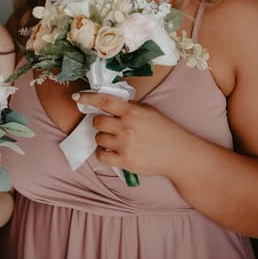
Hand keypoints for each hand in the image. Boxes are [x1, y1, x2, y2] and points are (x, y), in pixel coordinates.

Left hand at [76, 92, 192, 176]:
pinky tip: (112, 151)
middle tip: (110, 127)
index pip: (104, 101)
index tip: (77, 97)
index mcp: (133, 111)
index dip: (88, 98)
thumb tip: (106, 103)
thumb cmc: (164, 131)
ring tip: (116, 140)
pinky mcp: (125, 161)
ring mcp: (125, 145)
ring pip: (98, 138)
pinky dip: (103, 153)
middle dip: (101, 124)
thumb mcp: (148, 111)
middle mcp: (127, 127)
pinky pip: (101, 155)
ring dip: (103, 139)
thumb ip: (128, 107)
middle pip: (97, 122)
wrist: (180, 155)